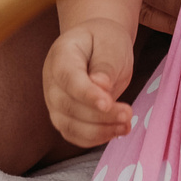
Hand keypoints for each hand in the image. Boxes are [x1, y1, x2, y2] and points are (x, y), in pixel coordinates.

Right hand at [43, 18, 137, 146]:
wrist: (96, 46)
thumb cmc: (104, 41)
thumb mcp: (111, 43)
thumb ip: (106, 64)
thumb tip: (101, 86)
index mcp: (61, 55)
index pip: (68, 78)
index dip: (86, 94)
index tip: (107, 103)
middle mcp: (51, 81)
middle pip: (68, 105)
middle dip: (99, 115)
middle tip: (128, 113)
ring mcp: (54, 102)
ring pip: (69, 126)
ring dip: (99, 131)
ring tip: (126, 125)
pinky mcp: (64, 118)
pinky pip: (74, 135)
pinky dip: (95, 139)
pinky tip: (117, 131)